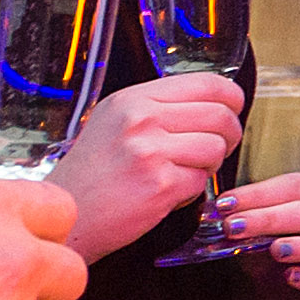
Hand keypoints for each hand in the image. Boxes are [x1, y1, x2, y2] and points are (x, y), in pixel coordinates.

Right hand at [51, 71, 243, 259]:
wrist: (68, 216)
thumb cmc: (92, 175)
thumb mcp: (114, 123)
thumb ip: (158, 108)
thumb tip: (212, 101)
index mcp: (133, 98)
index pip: (207, 83)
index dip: (230, 99)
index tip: (231, 112)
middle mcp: (141, 119)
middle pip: (220, 115)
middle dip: (229, 136)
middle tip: (216, 150)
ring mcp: (150, 151)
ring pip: (216, 148)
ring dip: (209, 166)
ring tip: (182, 173)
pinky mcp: (159, 185)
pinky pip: (201, 181)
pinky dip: (191, 192)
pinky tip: (166, 194)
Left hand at [212, 171, 299, 299]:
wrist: (268, 281)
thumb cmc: (263, 243)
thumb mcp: (249, 224)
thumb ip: (237, 214)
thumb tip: (210, 210)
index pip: (291, 185)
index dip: (258, 194)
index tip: (225, 204)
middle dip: (270, 219)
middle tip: (236, 227)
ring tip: (275, 250)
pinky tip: (290, 276)